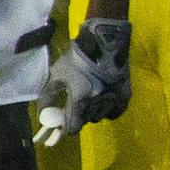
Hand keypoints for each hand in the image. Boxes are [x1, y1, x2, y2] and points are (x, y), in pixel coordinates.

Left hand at [33, 18, 131, 147]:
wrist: (105, 41)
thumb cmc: (77, 57)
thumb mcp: (57, 75)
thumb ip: (48, 98)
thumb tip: (44, 116)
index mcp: (81, 98)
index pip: (74, 127)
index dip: (66, 128)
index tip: (63, 124)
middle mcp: (99, 102)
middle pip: (86, 121)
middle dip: (78, 116)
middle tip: (74, 106)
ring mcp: (114, 98)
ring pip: (100, 116)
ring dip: (92, 113)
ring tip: (89, 100)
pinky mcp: (126, 94)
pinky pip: (114, 112)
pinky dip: (108, 111)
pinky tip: (102, 101)